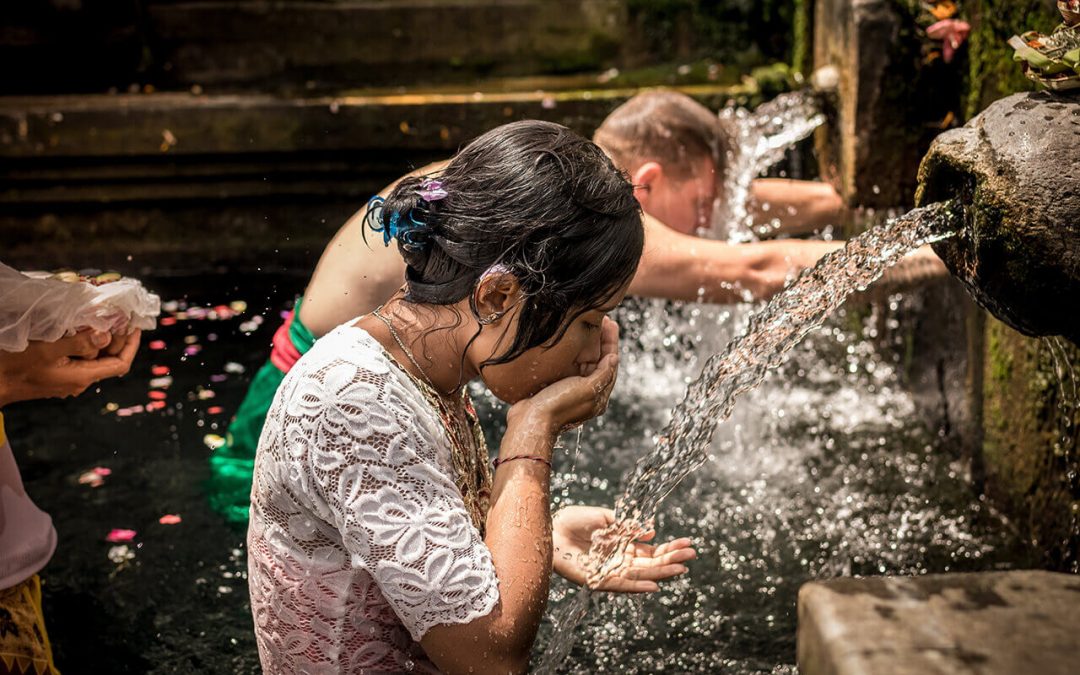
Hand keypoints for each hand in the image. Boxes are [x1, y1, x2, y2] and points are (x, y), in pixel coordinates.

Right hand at [0, 328, 141, 406]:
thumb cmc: (15, 366)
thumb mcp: (47, 350)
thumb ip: (79, 342)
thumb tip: (106, 336)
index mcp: (82, 377)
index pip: (120, 364)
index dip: (131, 345)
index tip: (135, 326)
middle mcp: (79, 381)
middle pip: (108, 359)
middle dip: (117, 338)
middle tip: (120, 315)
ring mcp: (67, 379)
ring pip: (93, 358)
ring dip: (100, 338)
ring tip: (102, 317)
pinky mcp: (56, 374)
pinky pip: (78, 358)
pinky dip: (84, 343)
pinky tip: (80, 328)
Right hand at [507, 318, 619, 434]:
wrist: (530, 421)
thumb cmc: (558, 406)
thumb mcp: (586, 389)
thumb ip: (602, 374)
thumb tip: (614, 358)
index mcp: (598, 397)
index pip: (610, 365)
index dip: (611, 343)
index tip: (611, 324)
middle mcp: (587, 393)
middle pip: (600, 362)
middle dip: (602, 341)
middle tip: (603, 320)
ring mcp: (572, 390)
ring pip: (585, 362)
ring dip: (589, 344)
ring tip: (589, 326)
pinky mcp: (557, 387)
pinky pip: (571, 366)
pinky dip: (574, 352)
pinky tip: (571, 341)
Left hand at [552, 505, 695, 592]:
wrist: (550, 528)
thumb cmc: (574, 520)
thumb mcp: (605, 518)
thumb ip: (628, 526)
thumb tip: (653, 530)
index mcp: (623, 544)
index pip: (652, 549)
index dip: (669, 547)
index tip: (688, 544)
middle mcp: (620, 559)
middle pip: (651, 562)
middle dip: (671, 559)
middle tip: (692, 554)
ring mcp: (611, 569)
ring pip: (641, 574)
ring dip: (661, 573)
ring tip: (680, 569)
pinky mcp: (598, 579)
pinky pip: (621, 585)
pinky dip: (637, 587)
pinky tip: (653, 586)